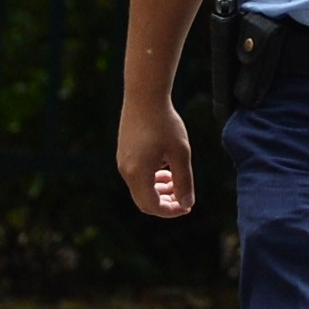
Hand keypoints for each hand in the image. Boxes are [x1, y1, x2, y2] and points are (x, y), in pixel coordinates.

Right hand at [113, 94, 197, 221]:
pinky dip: (151, 179)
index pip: (152, 206)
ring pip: (140, 188)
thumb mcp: (181, 153)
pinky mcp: (123, 153)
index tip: (187, 207)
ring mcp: (122, 162)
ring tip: (175, 181)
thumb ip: (184, 181)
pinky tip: (165, 168)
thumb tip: (187, 204)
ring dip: (158, 190)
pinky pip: (136, 175)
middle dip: (164, 203)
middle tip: (183, 198)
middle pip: (143, 200)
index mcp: (138, 173)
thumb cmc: (165, 124)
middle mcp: (125, 170)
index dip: (170, 211)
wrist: (145, 96)